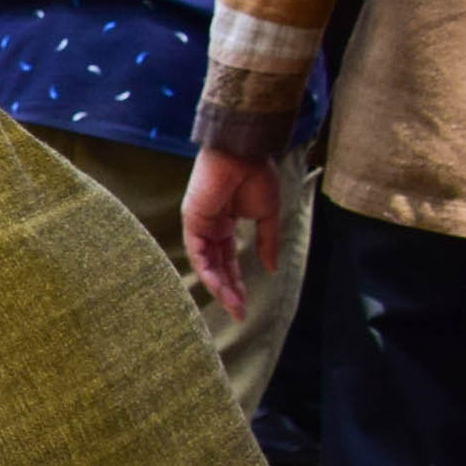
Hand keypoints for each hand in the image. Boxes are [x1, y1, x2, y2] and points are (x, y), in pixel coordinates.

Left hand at [185, 149, 283, 319]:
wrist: (246, 152)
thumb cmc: (257, 175)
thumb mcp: (267, 215)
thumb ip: (268, 242)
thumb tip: (272, 269)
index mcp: (226, 225)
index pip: (228, 260)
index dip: (237, 282)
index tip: (245, 304)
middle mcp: (210, 228)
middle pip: (217, 266)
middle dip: (228, 291)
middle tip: (238, 313)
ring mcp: (199, 225)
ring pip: (206, 264)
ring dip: (219, 286)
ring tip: (233, 306)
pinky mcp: (192, 220)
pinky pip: (198, 252)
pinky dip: (208, 270)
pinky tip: (220, 287)